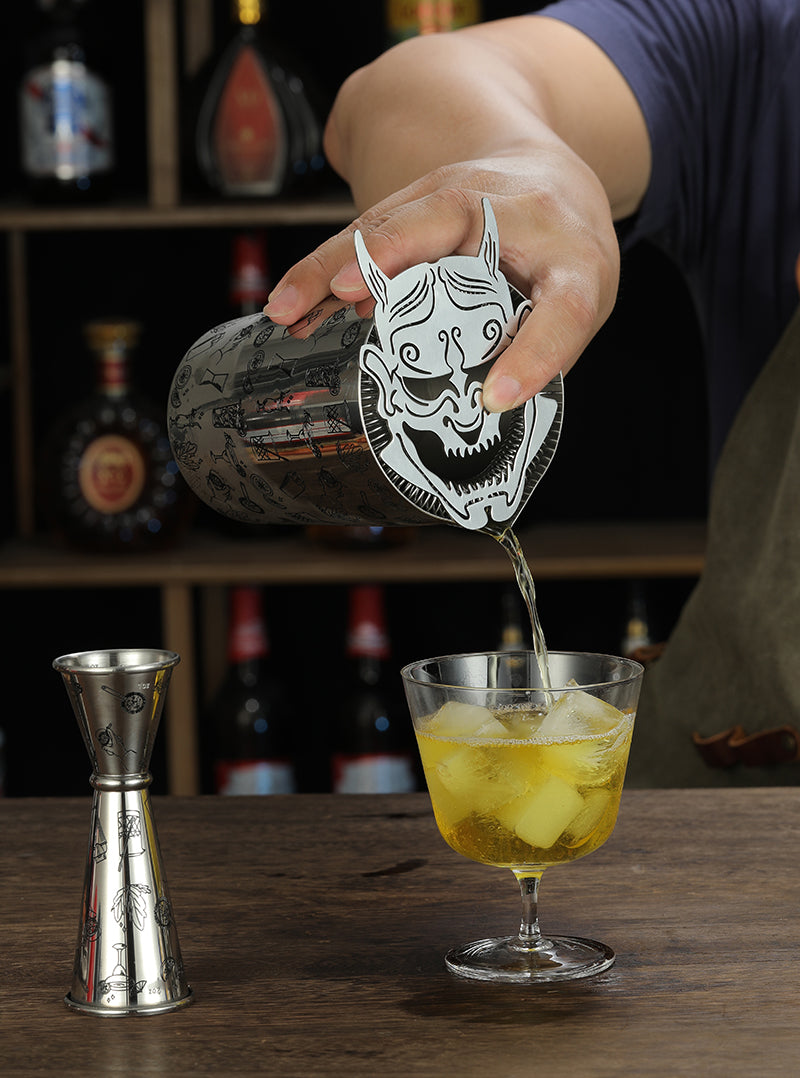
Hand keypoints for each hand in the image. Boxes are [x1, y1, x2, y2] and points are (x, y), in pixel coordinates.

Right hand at [263, 153, 619, 411]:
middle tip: (346, 292)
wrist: (559, 181)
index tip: (496, 398)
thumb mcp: (575, 308)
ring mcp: (461, 196)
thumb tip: (476, 409)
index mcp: (574, 261)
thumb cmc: (567, 260)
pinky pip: (367, 235)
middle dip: (391, 254)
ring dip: (332, 264)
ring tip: (289, 310)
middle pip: (446, 225)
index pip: (560, 310)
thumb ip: (537, 353)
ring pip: (388, 224)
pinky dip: (327, 271)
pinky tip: (293, 305)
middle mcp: (516, 214)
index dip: (531, 356)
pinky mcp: (420, 201)